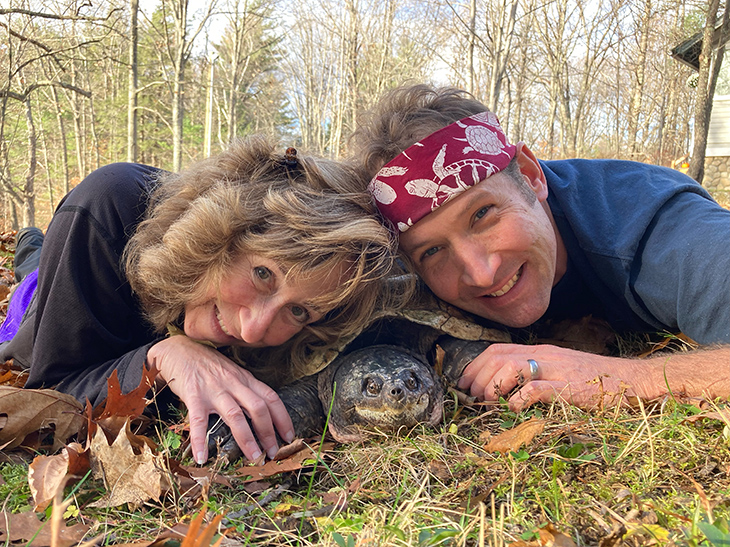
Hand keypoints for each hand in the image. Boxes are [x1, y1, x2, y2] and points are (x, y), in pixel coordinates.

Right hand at [146, 335, 294, 463]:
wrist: (178, 349)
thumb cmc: (207, 364)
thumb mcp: (232, 373)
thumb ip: (245, 389)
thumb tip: (261, 414)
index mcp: (245, 379)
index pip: (271, 397)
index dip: (283, 418)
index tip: (289, 436)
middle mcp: (233, 383)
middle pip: (258, 408)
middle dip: (269, 433)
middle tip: (273, 453)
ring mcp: (214, 389)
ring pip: (235, 415)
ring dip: (246, 439)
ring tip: (253, 457)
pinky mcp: (193, 395)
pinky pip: (198, 421)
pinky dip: (200, 440)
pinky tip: (201, 458)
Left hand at [457, 343, 647, 410]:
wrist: (631, 380)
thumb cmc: (594, 379)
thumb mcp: (560, 370)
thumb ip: (535, 373)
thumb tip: (505, 388)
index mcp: (541, 351)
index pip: (498, 350)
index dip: (475, 365)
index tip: (464, 382)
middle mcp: (545, 355)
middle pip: (498, 356)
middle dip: (477, 375)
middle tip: (471, 395)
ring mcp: (556, 370)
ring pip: (512, 367)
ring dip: (492, 384)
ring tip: (487, 400)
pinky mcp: (568, 387)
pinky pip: (536, 388)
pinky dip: (519, 398)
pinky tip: (514, 408)